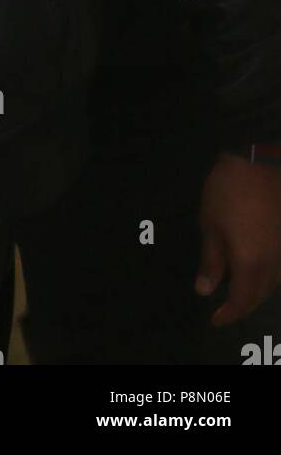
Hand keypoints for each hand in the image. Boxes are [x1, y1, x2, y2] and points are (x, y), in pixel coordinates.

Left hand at [197, 152, 280, 323]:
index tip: (214, 319)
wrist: (260, 159)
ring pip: (273, 283)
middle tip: (225, 309)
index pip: (242, 301)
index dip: (228, 314)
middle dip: (242, 306)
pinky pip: (279, 267)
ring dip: (256, 292)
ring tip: (238, 290)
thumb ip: (210, 261)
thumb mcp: (210, 224)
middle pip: (260, 295)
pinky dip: (266, 276)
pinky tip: (255, 268)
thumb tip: (205, 291)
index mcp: (251, 263)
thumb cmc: (229, 191)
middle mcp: (274, 263)